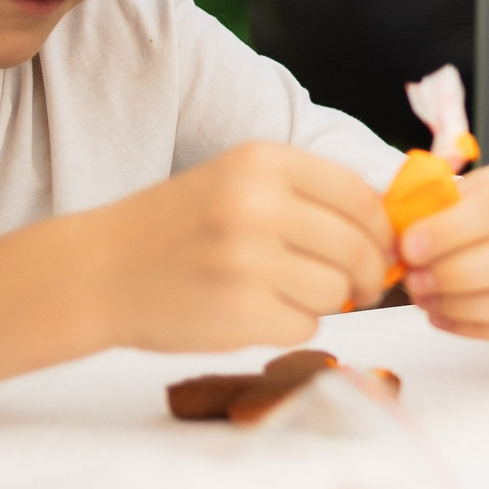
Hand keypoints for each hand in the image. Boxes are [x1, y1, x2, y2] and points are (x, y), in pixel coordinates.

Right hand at [82, 143, 395, 351]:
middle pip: (358, 247)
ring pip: (337, 291)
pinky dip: (295, 325)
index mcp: (262, 162)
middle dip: (371, 273)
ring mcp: (248, 261)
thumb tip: (390, 229)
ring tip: (293, 293)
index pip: (361, 196)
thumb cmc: (177, 227)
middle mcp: (258, 205)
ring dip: (328, 301)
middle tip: (363, 285)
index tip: (383, 247)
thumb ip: (308, 194)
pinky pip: (306, 326)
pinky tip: (262, 312)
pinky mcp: (240, 313)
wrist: (98, 271)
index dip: (382, 229)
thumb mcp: (237, 180)